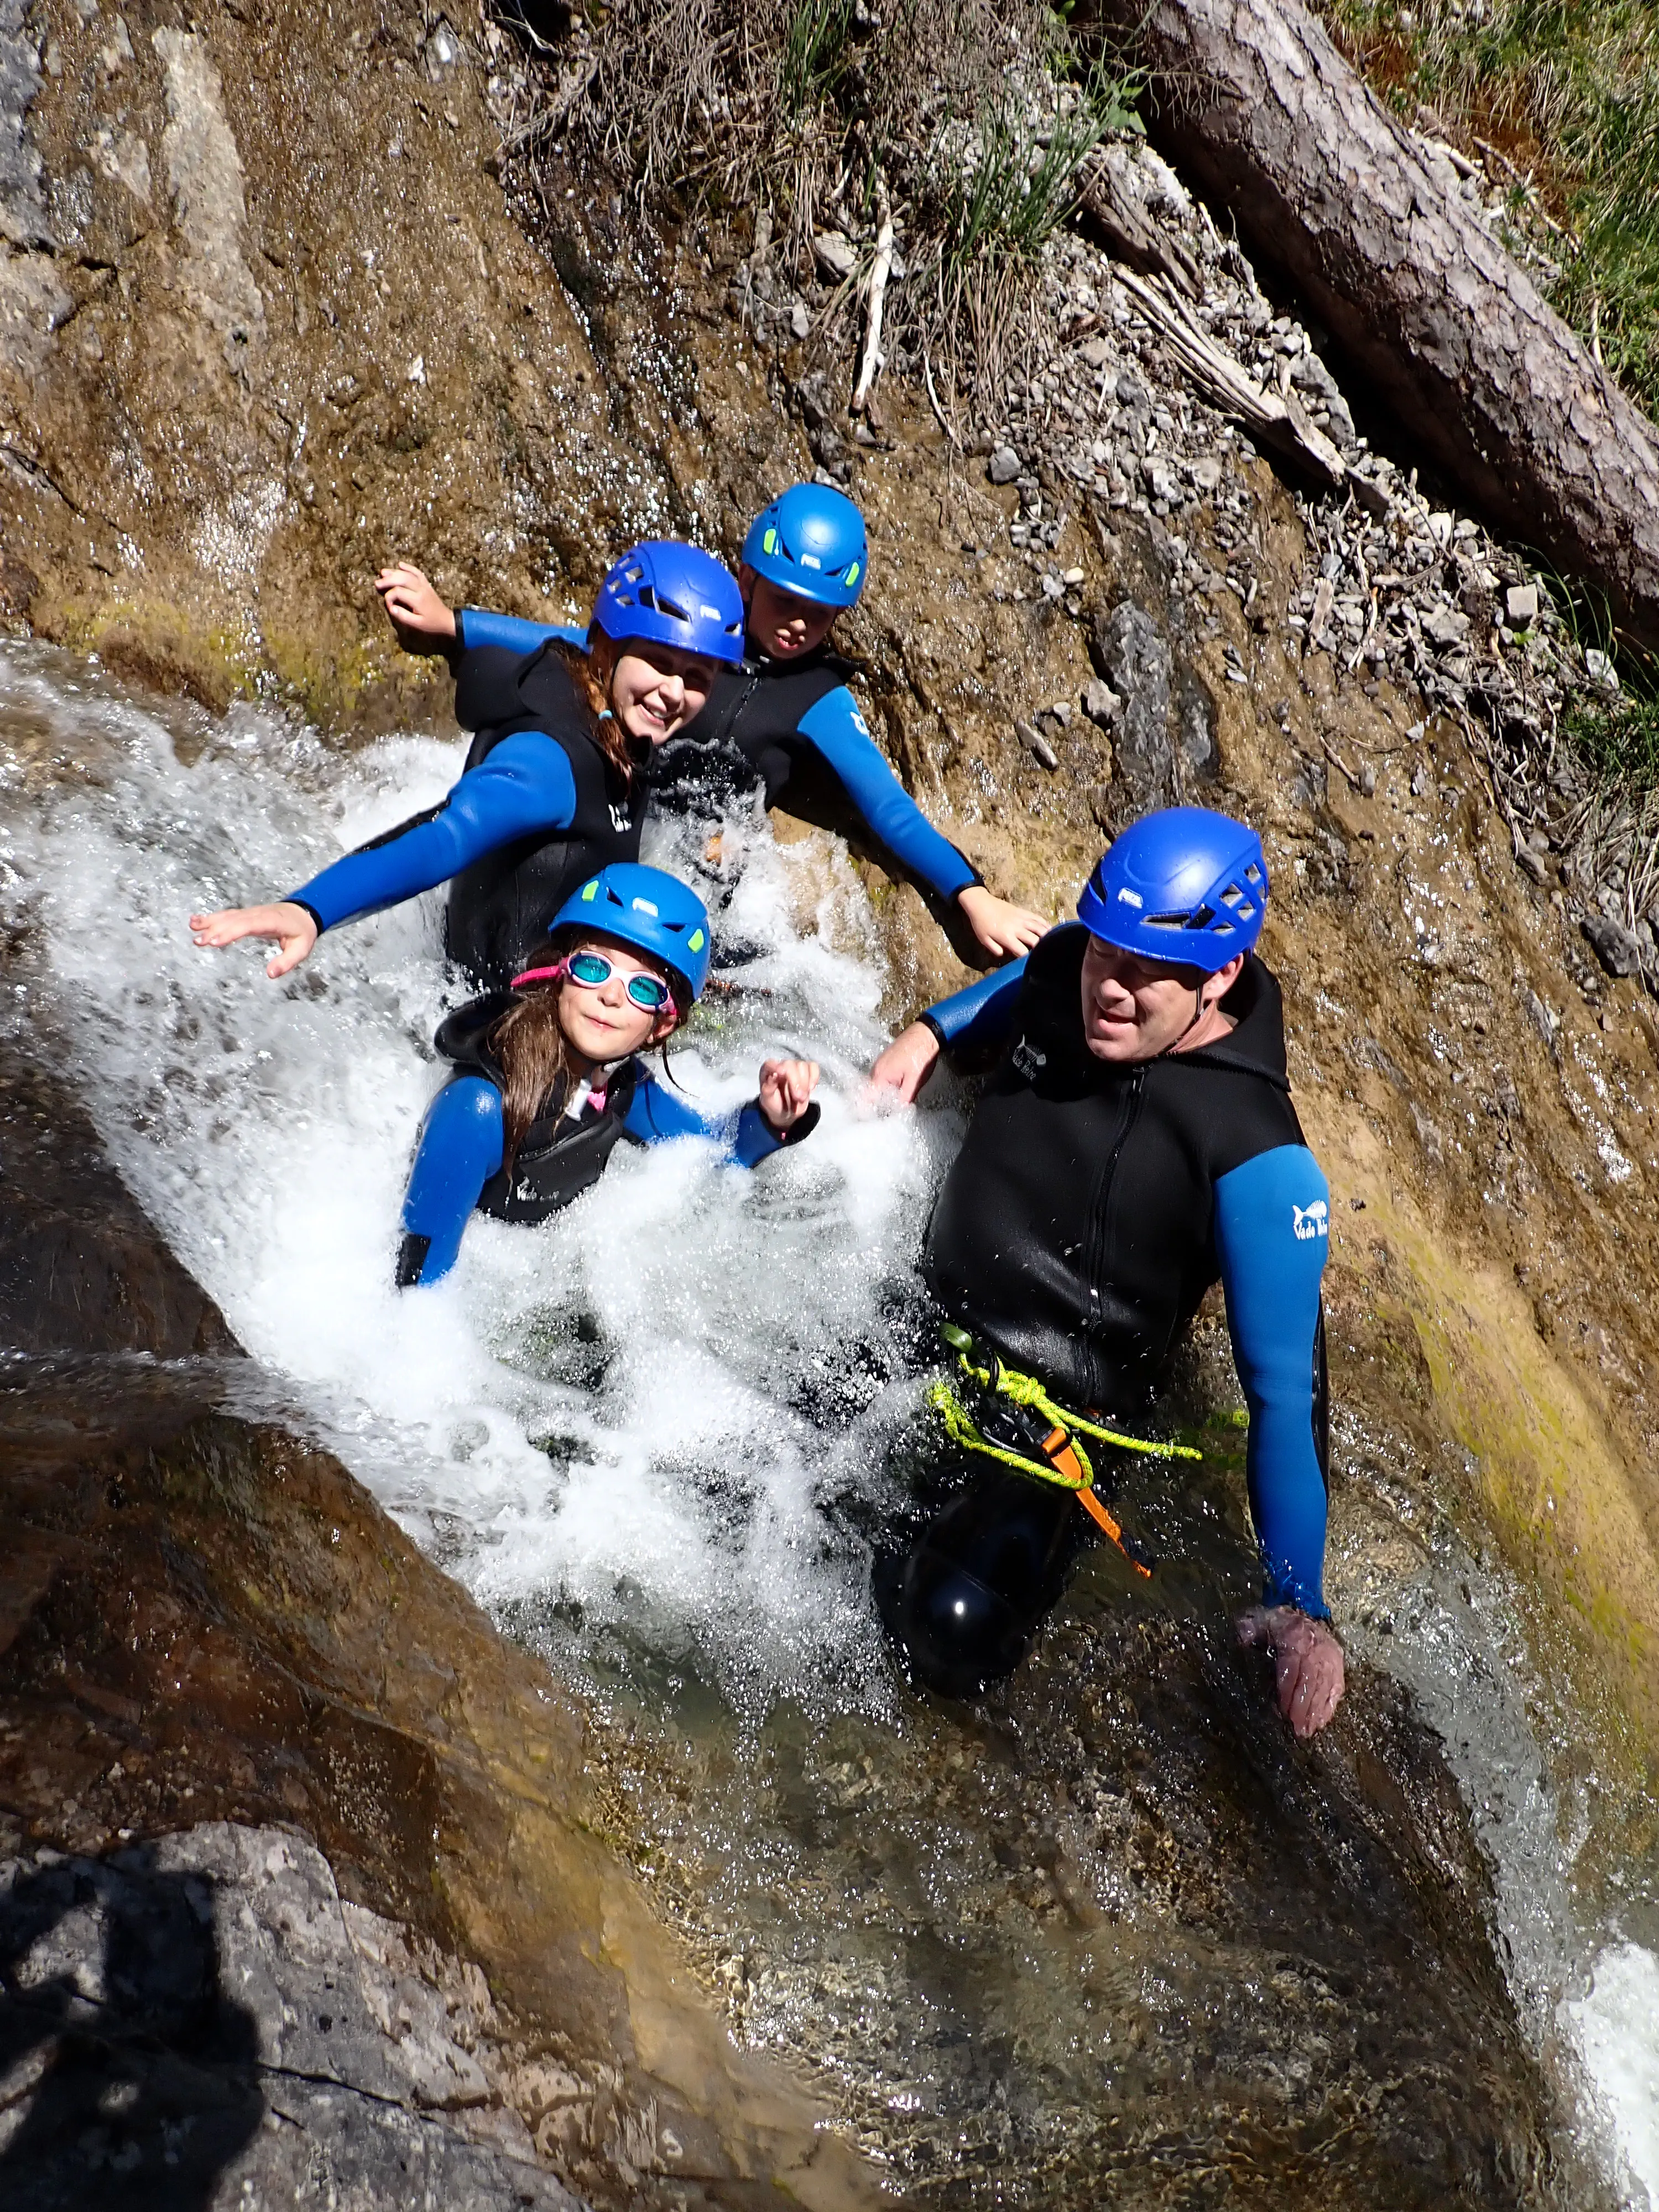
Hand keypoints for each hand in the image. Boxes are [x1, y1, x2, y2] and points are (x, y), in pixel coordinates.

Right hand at [189, 901, 319, 978]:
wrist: (304, 912)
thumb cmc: (302, 932)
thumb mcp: (301, 950)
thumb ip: (287, 962)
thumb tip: (270, 974)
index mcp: (272, 921)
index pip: (248, 925)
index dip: (231, 932)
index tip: (215, 941)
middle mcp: (258, 914)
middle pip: (234, 921)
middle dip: (215, 929)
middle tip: (198, 941)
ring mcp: (251, 913)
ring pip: (228, 916)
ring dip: (210, 921)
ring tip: (192, 928)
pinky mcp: (246, 915)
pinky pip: (228, 915)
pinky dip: (212, 917)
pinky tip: (197, 921)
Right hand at [376, 562, 456, 653]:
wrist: (447, 619)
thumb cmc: (431, 623)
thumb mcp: (417, 624)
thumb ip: (403, 616)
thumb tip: (391, 608)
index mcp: (418, 600)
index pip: (398, 592)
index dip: (389, 597)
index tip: (389, 606)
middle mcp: (421, 589)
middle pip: (402, 579)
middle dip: (388, 580)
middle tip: (377, 583)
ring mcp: (424, 585)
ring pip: (408, 574)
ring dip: (395, 572)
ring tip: (383, 572)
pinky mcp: (426, 583)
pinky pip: (417, 572)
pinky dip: (408, 567)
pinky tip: (400, 564)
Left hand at [759, 1056, 819, 1130]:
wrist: (785, 1112)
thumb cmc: (774, 1104)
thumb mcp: (767, 1100)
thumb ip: (768, 1089)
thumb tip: (772, 1076)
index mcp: (768, 1071)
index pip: (770, 1064)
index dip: (776, 1067)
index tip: (780, 1073)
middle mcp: (781, 1066)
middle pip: (790, 1065)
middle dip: (796, 1081)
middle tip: (798, 1098)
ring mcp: (794, 1068)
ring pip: (803, 1066)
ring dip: (805, 1083)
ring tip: (801, 1098)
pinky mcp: (806, 1071)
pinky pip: (813, 1067)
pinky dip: (814, 1078)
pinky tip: (810, 1088)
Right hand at [865, 1021, 940, 1106]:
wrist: (926, 1034)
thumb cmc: (920, 1054)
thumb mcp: (915, 1080)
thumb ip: (905, 1097)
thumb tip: (899, 1111)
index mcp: (880, 1074)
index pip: (867, 1097)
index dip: (867, 1109)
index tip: (870, 1119)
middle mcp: (876, 1069)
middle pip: (870, 1092)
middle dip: (876, 1103)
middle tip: (885, 1114)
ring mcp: (880, 1064)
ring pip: (876, 1085)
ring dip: (882, 1095)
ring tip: (891, 1105)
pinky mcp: (886, 1062)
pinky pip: (881, 1078)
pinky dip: (886, 1086)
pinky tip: (895, 1091)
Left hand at [957, 884, 1048, 958]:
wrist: (980, 903)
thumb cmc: (981, 923)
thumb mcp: (984, 939)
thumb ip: (994, 948)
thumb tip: (1004, 955)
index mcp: (1007, 937)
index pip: (1022, 951)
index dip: (1028, 958)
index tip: (1032, 963)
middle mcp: (1017, 928)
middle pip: (1035, 940)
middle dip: (1041, 949)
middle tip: (1047, 955)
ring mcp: (1022, 918)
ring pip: (1039, 928)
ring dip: (1048, 936)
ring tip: (1054, 943)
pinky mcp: (1023, 911)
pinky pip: (1037, 918)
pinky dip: (1045, 924)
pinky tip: (1050, 929)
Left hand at [1236, 1606, 1344, 1738]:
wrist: (1306, 1614)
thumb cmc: (1279, 1624)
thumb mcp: (1261, 1621)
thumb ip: (1250, 1629)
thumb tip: (1242, 1638)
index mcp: (1294, 1638)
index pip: (1291, 1667)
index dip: (1287, 1690)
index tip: (1281, 1711)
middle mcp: (1315, 1649)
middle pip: (1310, 1681)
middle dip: (1303, 1708)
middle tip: (1296, 1729)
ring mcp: (1330, 1658)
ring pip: (1324, 1688)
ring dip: (1316, 1712)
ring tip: (1307, 1731)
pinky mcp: (1338, 1666)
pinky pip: (1336, 1688)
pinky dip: (1329, 1707)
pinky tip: (1321, 1722)